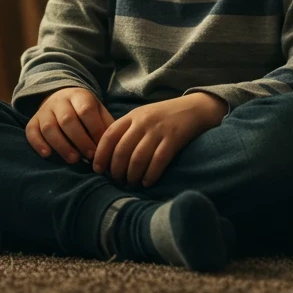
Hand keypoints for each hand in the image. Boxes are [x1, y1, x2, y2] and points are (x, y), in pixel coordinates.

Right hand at [25, 87, 113, 163]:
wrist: (61, 97)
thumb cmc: (85, 111)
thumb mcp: (98, 111)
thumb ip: (106, 126)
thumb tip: (115, 146)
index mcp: (79, 96)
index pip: (86, 111)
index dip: (93, 130)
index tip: (100, 148)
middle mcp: (60, 101)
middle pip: (67, 120)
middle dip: (79, 140)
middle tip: (89, 156)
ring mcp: (44, 110)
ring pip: (49, 127)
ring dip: (61, 145)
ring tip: (73, 159)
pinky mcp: (33, 120)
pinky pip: (31, 131)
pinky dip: (38, 143)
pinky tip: (47, 154)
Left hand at [92, 93, 225, 187]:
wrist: (194, 108)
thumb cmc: (164, 117)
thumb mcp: (142, 117)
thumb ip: (126, 131)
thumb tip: (108, 155)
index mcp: (132, 116)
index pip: (109, 135)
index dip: (101, 154)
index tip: (98, 169)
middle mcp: (143, 122)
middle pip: (122, 150)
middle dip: (116, 170)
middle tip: (116, 181)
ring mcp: (158, 131)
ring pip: (138, 158)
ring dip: (132, 175)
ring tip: (131, 183)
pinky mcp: (173, 140)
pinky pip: (158, 161)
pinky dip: (150, 175)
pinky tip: (147, 182)